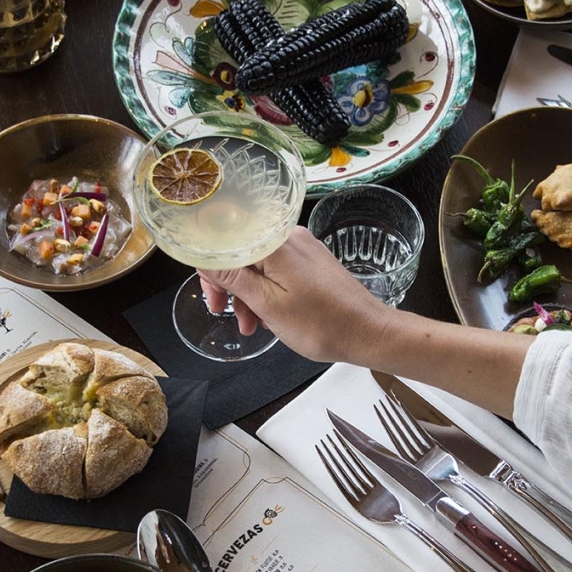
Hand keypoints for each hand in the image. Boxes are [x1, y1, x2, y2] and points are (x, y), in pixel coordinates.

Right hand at [198, 226, 386, 363]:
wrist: (368, 333)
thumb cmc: (323, 324)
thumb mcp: (268, 304)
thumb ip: (233, 278)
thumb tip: (203, 258)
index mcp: (276, 243)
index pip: (226, 242)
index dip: (212, 271)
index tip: (215, 299)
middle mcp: (290, 238)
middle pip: (242, 253)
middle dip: (230, 285)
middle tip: (227, 315)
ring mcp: (303, 250)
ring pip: (259, 265)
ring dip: (249, 295)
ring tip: (255, 326)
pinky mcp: (312, 263)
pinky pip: (278, 271)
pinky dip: (268, 293)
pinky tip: (271, 317)